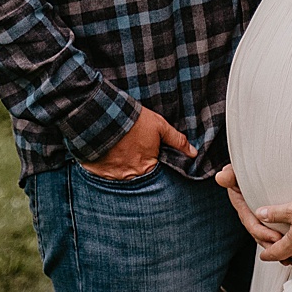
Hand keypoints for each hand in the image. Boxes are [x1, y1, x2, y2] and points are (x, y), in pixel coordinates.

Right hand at [79, 105, 195, 179]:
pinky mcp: (98, 172)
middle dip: (136, 166)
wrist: (104, 115)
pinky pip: (104, 174)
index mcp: (147, 167)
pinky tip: (107, 154)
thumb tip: (193, 153)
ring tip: (119, 151)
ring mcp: (113, 176)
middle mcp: (131, 175)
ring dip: (120, 166)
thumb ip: (177, 141)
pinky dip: (106, 166)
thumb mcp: (159, 126)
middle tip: (132, 151)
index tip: (147, 153)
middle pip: (137, 176)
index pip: (155, 173)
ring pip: (120, 176)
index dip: (152, 162)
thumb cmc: (134, 121)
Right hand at [216, 164, 283, 248]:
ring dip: (278, 246)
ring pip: (268, 235)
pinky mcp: (272, 216)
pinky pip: (277, 230)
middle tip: (286, 249)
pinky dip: (285, 239)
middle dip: (272, 243)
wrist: (260, 164)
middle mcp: (250, 213)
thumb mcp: (237, 171)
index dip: (262, 232)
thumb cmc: (246, 168)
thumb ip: (231, 174)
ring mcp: (260, 216)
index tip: (275, 237)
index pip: (251, 223)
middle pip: (260, 234)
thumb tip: (220, 177)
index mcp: (242, 206)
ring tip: (291, 254)